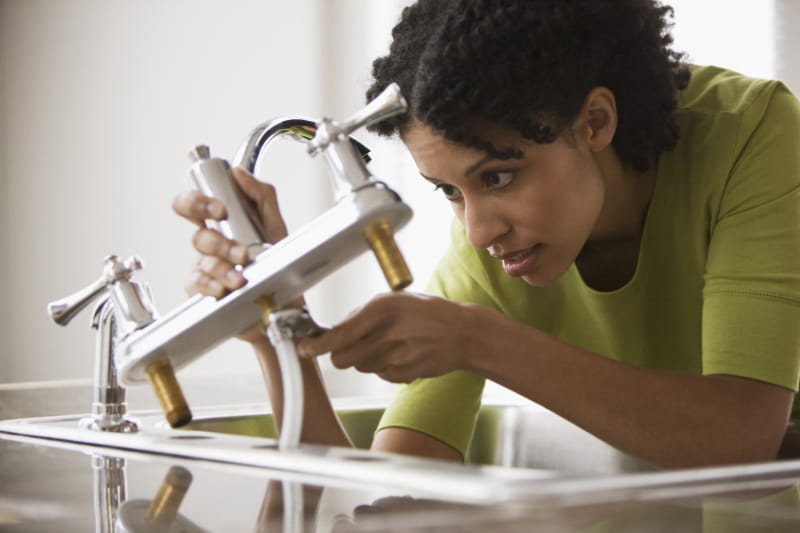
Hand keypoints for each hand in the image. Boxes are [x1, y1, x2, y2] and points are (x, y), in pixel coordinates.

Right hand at [172, 167, 292, 343]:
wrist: (285, 303)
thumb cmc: (278, 265)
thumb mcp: (276, 227)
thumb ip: (261, 196)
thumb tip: (239, 173)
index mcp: (223, 225)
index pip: (194, 204)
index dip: (198, 202)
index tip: (221, 209)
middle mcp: (212, 244)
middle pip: (196, 233)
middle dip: (215, 240)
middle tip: (236, 249)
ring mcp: (207, 267)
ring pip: (203, 261)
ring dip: (224, 266)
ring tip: (242, 274)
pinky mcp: (206, 290)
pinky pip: (197, 283)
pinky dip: (211, 285)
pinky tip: (224, 287)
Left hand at [295, 292, 484, 382]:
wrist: (464, 333)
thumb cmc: (427, 314)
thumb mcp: (395, 301)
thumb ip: (363, 315)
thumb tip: (331, 331)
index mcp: (382, 308)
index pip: (338, 333)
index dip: (316, 345)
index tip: (303, 348)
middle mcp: (387, 332)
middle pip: (342, 358)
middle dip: (341, 354)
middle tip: (352, 345)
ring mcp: (397, 356)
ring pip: (360, 367)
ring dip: (366, 359)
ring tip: (388, 344)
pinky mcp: (404, 374)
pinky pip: (379, 375)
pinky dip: (383, 368)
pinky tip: (401, 354)